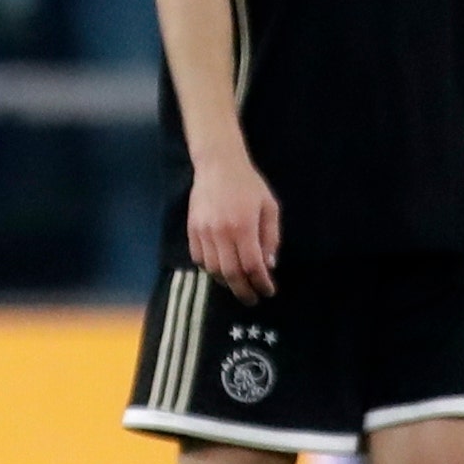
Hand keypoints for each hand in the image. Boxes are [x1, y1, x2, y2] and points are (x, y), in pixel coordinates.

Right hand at [187, 153, 278, 302]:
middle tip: (252, 298)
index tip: (268, 291)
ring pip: (213, 269)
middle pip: (231, 273)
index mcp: (244, 226)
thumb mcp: (270, 207)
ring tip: (237, 284)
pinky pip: (199, 258)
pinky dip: (210, 269)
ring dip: (226, 282)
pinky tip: (220, 269)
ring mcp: (203, 232)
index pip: (253, 265)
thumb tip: (269, 265)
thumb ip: (271, 237)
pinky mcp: (192, 229)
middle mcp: (221, 233)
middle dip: (244, 290)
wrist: (218, 165)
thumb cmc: (249, 185)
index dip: (262, 283)